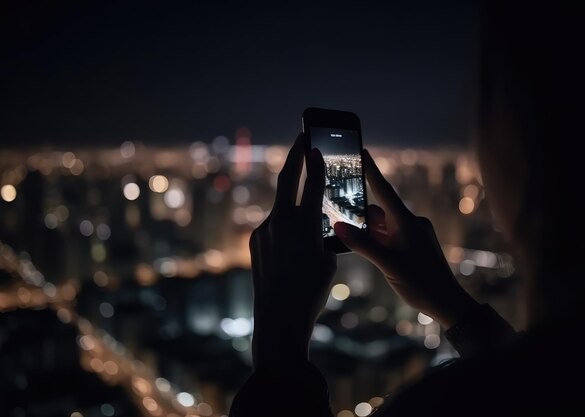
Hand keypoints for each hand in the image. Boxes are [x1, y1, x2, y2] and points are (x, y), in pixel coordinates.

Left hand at [250, 133, 336, 367]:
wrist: (279, 319)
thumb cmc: (311, 292)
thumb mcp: (329, 262)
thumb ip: (324, 237)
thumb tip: (317, 228)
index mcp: (304, 225)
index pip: (313, 185)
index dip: (316, 163)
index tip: (316, 147)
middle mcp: (281, 222)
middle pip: (286, 179)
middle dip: (295, 156)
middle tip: (301, 138)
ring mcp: (264, 230)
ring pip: (281, 206)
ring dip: (292, 200)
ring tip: (304, 204)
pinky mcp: (255, 240)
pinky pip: (273, 225)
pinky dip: (285, 224)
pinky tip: (293, 241)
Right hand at [334, 150, 476, 328]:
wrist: (448, 304)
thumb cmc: (422, 284)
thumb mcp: (388, 264)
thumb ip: (362, 245)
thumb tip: (338, 226)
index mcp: (406, 222)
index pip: (384, 190)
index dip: (371, 170)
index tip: (361, 150)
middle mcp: (410, 224)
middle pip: (379, 210)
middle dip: (358, 210)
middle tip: (335, 206)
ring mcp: (412, 236)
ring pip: (382, 225)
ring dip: (366, 228)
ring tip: (343, 230)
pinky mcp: (412, 247)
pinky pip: (389, 236)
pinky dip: (375, 238)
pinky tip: (362, 245)